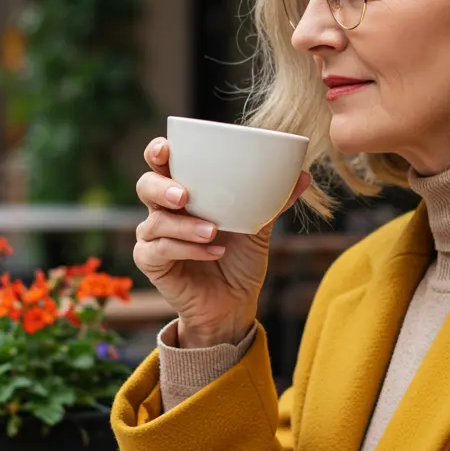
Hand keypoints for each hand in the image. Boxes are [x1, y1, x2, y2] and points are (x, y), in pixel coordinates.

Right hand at [133, 137, 310, 346]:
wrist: (235, 302)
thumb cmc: (240, 259)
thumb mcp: (258, 227)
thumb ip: (274, 201)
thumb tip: (304, 175)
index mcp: (184, 192)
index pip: (161, 164)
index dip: (158, 152)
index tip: (168, 148)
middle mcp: (163, 211)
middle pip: (146, 186)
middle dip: (161, 186)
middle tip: (184, 195)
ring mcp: (154, 237)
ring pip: (155, 222)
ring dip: (184, 226)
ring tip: (213, 232)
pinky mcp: (152, 263)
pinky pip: (160, 251)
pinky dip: (188, 250)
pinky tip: (213, 252)